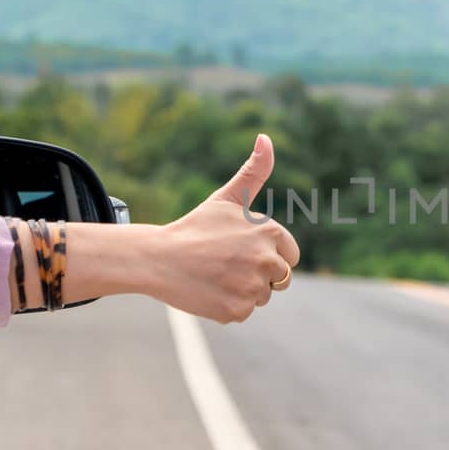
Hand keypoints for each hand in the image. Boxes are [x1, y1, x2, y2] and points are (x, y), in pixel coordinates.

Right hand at [149, 133, 300, 323]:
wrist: (158, 258)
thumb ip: (254, 171)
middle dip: (257, 274)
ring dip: (243, 291)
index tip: (241, 250)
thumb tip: (266, 137)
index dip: (267, 254)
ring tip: (216, 275)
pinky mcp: (238, 310)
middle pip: (279, 279)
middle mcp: (267, 261)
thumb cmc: (195, 227)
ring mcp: (253, 288)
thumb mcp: (227, 198)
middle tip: (226, 264)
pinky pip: (243, 312)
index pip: (290, 256)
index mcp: (271, 233)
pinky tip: (209, 291)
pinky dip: (228, 306)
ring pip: (261, 297)